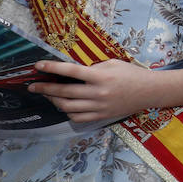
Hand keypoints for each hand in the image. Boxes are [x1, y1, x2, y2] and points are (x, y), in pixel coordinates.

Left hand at [30, 59, 155, 122]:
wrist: (149, 91)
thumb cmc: (131, 74)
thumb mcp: (112, 63)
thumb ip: (91, 68)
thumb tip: (70, 72)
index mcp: (101, 76)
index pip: (71, 71)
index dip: (52, 68)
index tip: (38, 66)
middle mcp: (98, 93)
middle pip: (65, 92)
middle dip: (45, 88)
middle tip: (33, 86)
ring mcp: (99, 107)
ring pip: (68, 107)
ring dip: (54, 101)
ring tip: (48, 95)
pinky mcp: (101, 116)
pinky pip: (78, 117)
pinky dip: (67, 112)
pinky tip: (64, 105)